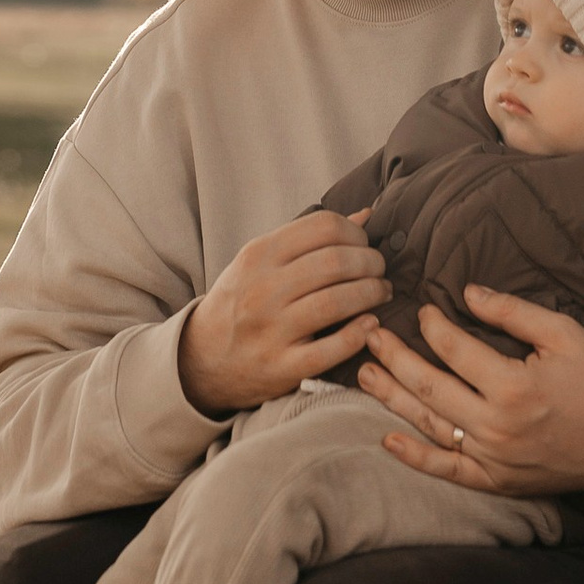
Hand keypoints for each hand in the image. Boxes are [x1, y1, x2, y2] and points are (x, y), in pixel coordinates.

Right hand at [179, 210, 388, 417]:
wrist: (202, 358)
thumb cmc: (241, 301)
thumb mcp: (261, 261)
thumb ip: (309, 239)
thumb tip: (365, 215)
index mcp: (259, 255)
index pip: (323, 227)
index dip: (356, 233)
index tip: (365, 244)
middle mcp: (263, 289)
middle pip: (336, 262)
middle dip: (371, 262)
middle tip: (380, 270)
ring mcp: (271, 330)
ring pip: (337, 301)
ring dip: (372, 293)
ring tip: (381, 293)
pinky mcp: (281, 368)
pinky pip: (330, 350)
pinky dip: (358, 335)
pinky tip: (371, 326)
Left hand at [359, 285, 583, 496]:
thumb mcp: (563, 333)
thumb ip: (512, 312)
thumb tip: (467, 292)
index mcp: (513, 386)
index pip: (454, 349)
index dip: (432, 325)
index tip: (422, 308)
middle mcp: (497, 426)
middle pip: (430, 387)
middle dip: (395, 357)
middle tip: (370, 335)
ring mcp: (494, 460)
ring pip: (431, 426)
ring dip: (393, 399)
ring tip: (364, 375)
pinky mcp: (498, 483)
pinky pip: (448, 471)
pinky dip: (416, 458)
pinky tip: (388, 440)